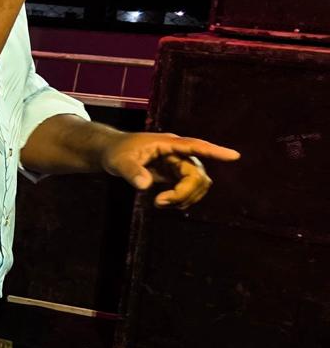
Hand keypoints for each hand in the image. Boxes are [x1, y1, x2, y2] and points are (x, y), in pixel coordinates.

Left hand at [100, 132, 239, 208]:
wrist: (112, 153)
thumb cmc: (116, 153)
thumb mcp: (118, 161)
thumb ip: (131, 172)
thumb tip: (145, 185)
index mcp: (168, 144)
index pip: (195, 146)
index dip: (214, 152)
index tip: (234, 156)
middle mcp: (178, 153)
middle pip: (197, 174)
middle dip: (185, 192)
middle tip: (159, 203)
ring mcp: (179, 164)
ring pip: (197, 183)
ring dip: (184, 197)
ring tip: (159, 203)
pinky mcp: (176, 174)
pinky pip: (190, 188)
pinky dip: (182, 198)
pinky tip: (165, 203)